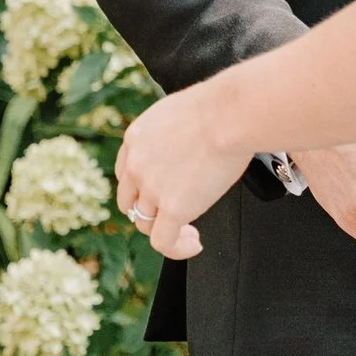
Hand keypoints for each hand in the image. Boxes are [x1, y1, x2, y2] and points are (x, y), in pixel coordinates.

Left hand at [116, 85, 250, 261]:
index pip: (126, 174)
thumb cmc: (220, 106)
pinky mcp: (172, 209)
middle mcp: (136, 165)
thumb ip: (172, 133)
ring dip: (168, 229)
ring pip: (147, 223)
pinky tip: (194, 244)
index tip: (161, 192)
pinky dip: (177, 248)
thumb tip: (190, 143)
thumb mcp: (179, 112)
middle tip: (174, 212)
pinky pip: (164, 242)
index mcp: (136, 138)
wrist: (229, 115)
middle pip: (131, 202)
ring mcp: (151, 189)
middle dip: (150, 210)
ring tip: (191, 232)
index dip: (141, 188)